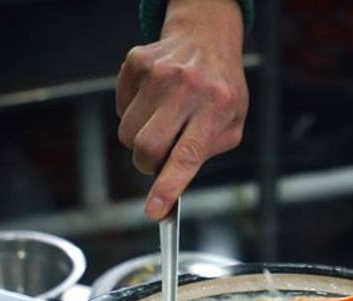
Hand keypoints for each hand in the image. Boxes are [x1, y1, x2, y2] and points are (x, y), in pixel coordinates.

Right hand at [116, 0, 248, 219]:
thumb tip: (172, 180)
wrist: (206, 37)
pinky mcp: (136, 62)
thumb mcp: (232, 124)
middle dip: (148, 165)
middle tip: (160, 157)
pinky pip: (120, 110)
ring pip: (128, 133)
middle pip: (147, 149)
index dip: (168, 187)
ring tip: (163, 122)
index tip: (154, 212)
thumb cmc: (221, 89)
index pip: (187, 156)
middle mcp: (186, 88)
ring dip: (141, 140)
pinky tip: (153, 102)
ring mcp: (158, 73)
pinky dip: (133, 115)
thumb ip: (206, 153)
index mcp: (216, 107)